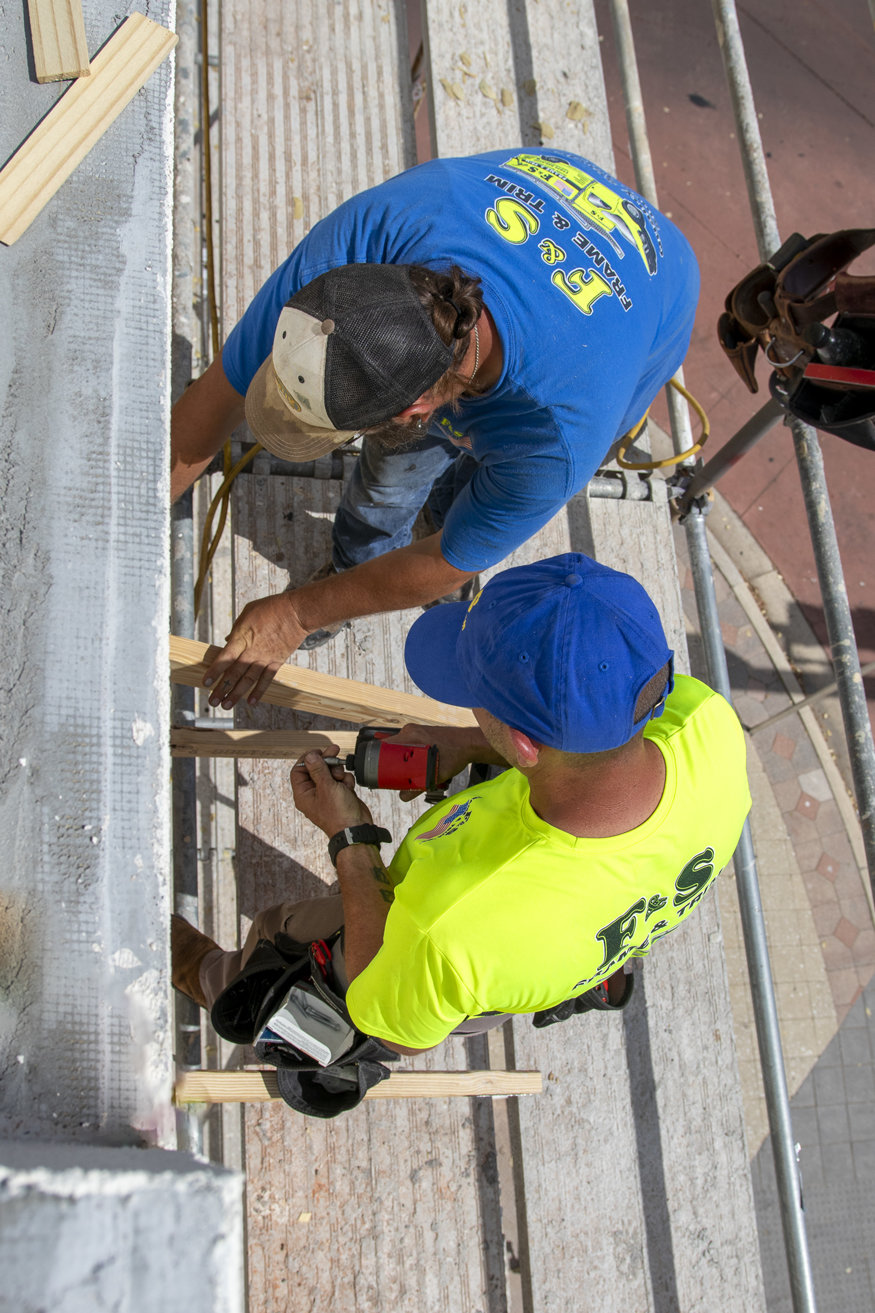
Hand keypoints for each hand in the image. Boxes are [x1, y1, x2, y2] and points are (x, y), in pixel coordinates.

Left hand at [203, 593, 307, 707]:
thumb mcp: (248, 612)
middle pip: (234, 673)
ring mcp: (265, 658)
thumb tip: (228, 641)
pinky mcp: (277, 662)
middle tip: (213, 701)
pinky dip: (259, 691)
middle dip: (222, 689)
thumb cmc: (271, 608)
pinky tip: (251, 701)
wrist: (297, 613)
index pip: (224, 658)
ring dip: (237, 694)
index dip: (214, 671)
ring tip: (227, 705)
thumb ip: (236, 630)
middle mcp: (252, 651)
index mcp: (242, 637)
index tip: (205, 682)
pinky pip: (267, 679)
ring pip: (248, 680)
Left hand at [290, 748, 374, 836]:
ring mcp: (327, 794)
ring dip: (338, 772)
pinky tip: (349, 787)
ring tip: (342, 779)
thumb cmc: (338, 814)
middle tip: (335, 751)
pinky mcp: (340, 795)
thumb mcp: (326, 787)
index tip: (318, 752)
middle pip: (315, 769)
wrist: (356, 829)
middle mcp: (313, 794)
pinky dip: (345, 781)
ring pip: (330, 773)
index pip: (298, 770)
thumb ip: (317, 769)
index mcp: (303, 794)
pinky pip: (340, 780)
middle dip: (326, 761)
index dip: (307, 759)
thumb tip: (309, 756)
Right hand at [385, 723, 496, 800]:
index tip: (377, 770)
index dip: (378, 758)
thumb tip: (402, 797)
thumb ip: (418, 787)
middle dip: (389, 762)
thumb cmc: (455, 755)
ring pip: (399, 747)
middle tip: (391, 775)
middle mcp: (410, 731)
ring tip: (404, 772)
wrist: (470, 744)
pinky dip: (408, 756)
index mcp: (410, 735)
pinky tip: (414, 766)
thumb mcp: (436, 774)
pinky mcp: (422, 735)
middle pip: (390, 748)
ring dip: (400, 760)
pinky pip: (408, 746)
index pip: (384, 745)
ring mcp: (416, 732)